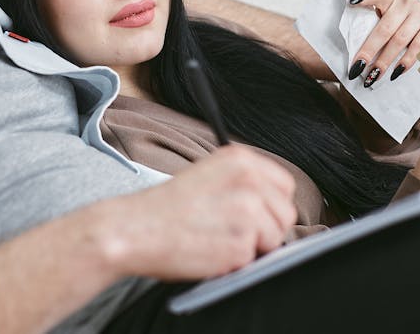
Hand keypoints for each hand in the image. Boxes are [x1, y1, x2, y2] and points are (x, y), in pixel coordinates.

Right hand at [96, 146, 296, 280]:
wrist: (134, 228)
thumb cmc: (164, 207)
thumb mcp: (206, 174)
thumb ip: (242, 181)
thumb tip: (272, 202)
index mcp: (240, 159)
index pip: (284, 185)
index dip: (270, 204)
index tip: (251, 212)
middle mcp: (249, 180)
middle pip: (285, 213)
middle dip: (265, 227)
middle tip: (228, 228)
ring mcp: (248, 212)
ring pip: (275, 238)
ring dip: (252, 246)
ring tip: (217, 237)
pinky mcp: (242, 243)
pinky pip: (255, 260)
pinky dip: (236, 261)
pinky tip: (211, 249)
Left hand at [347, 0, 419, 86]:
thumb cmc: (396, 21)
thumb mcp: (382, 17)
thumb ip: (369, 24)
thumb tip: (352, 50)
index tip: (353, 1)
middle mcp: (407, 1)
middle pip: (385, 28)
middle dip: (370, 50)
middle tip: (359, 66)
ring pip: (401, 39)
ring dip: (386, 60)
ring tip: (375, 74)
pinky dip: (407, 60)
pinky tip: (398, 70)